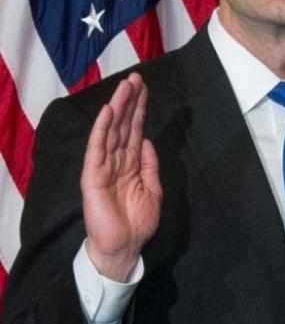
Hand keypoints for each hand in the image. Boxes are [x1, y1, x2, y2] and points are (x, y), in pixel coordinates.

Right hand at [81, 73, 160, 280]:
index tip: (144, 88)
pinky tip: (107, 112)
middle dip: (129, 101)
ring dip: (117, 108)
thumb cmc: (137, 221)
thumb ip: (149, 164)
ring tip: (124, 86)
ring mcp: (103, 167)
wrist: (124, 246)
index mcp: (130, 163)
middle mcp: (116, 160)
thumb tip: (145, 140)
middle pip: (123, 125)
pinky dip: (101, 129)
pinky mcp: (92, 176)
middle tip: (135, 78)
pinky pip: (97, 149)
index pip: (134, 129)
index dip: (139, 109)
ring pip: (110, 131)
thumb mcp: (152, 188)